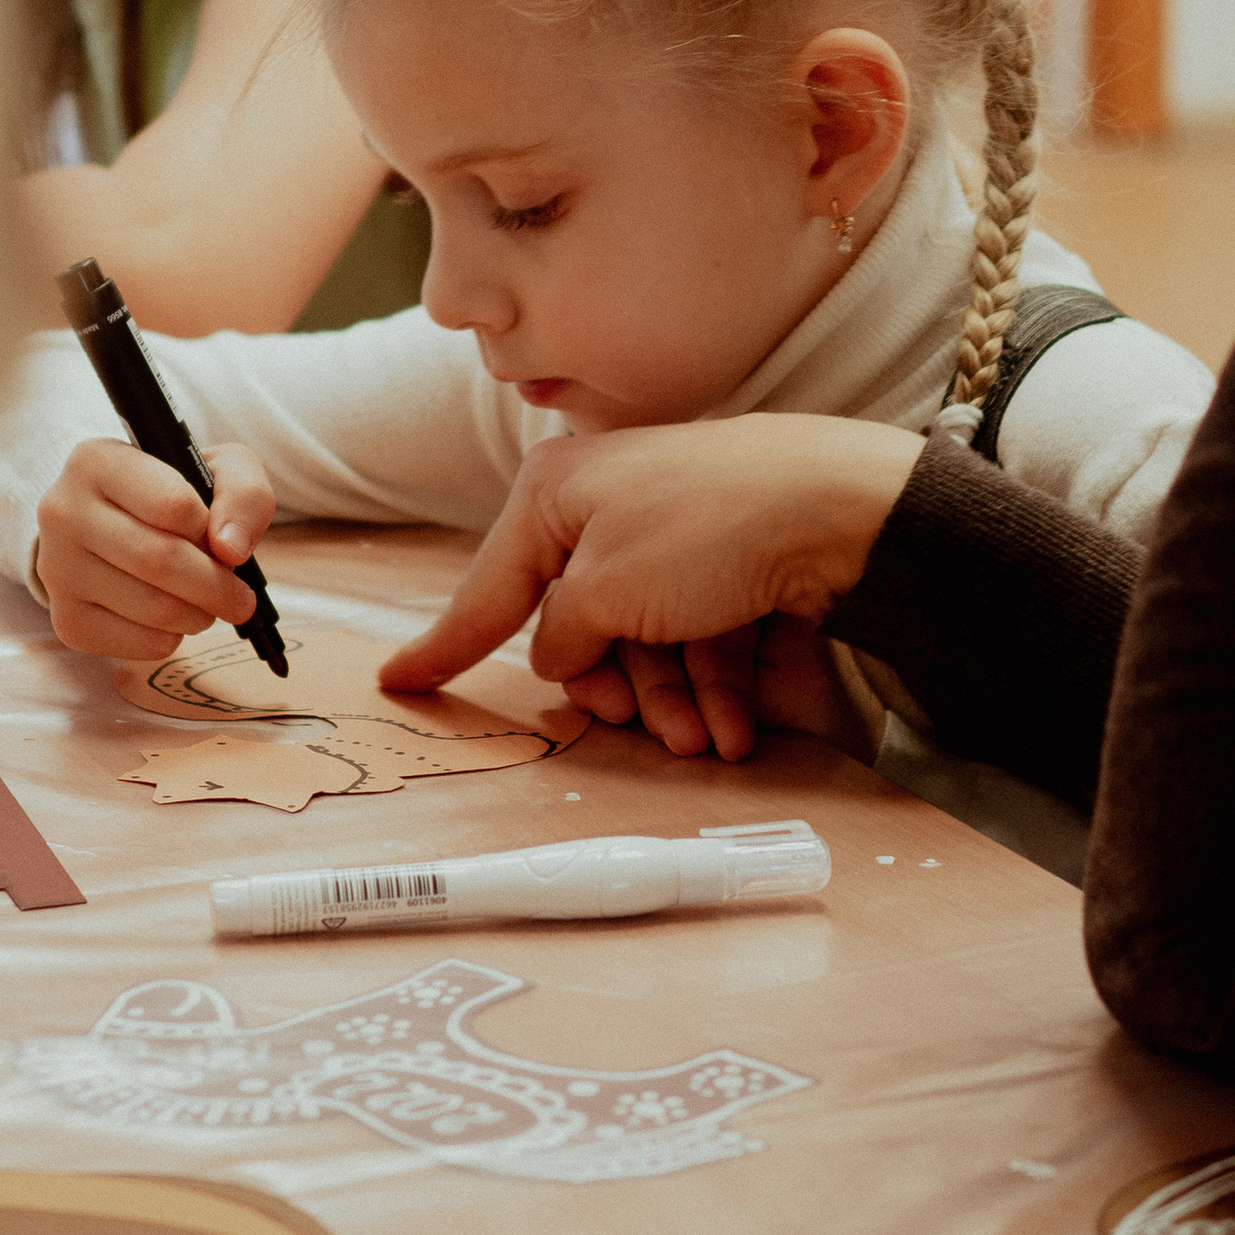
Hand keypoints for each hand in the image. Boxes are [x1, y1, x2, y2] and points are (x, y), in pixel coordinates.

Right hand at [35, 437, 275, 667]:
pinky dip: (172, 638)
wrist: (114, 527)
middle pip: (159, 560)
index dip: (210, 530)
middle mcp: (63, 512)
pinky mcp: (67, 619)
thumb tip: (232, 548)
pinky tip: (173, 618)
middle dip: (216, 586)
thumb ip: (243, 493)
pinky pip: (137, 643)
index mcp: (96, 462)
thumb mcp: (216, 470)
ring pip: (152, 607)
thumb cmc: (171, 494)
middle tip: (241, 599)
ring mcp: (57, 569)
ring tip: (208, 603)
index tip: (225, 542)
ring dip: (199, 614)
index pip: (171, 504)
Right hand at [381, 419, 921, 760]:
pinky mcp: (729, 562)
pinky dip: (716, 687)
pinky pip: (701, 637)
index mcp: (557, 494)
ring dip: (674, 703)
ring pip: (648, 642)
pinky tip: (737, 730)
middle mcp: (609, 507)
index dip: (447, 645)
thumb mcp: (602, 592)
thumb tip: (560, 657)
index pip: (491, 588)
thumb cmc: (705, 530)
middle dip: (616, 690)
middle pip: (582, 627)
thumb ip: (561, 636)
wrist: (837, 508)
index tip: (398, 682)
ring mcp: (673, 534)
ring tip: (707, 740)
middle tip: (641, 726)